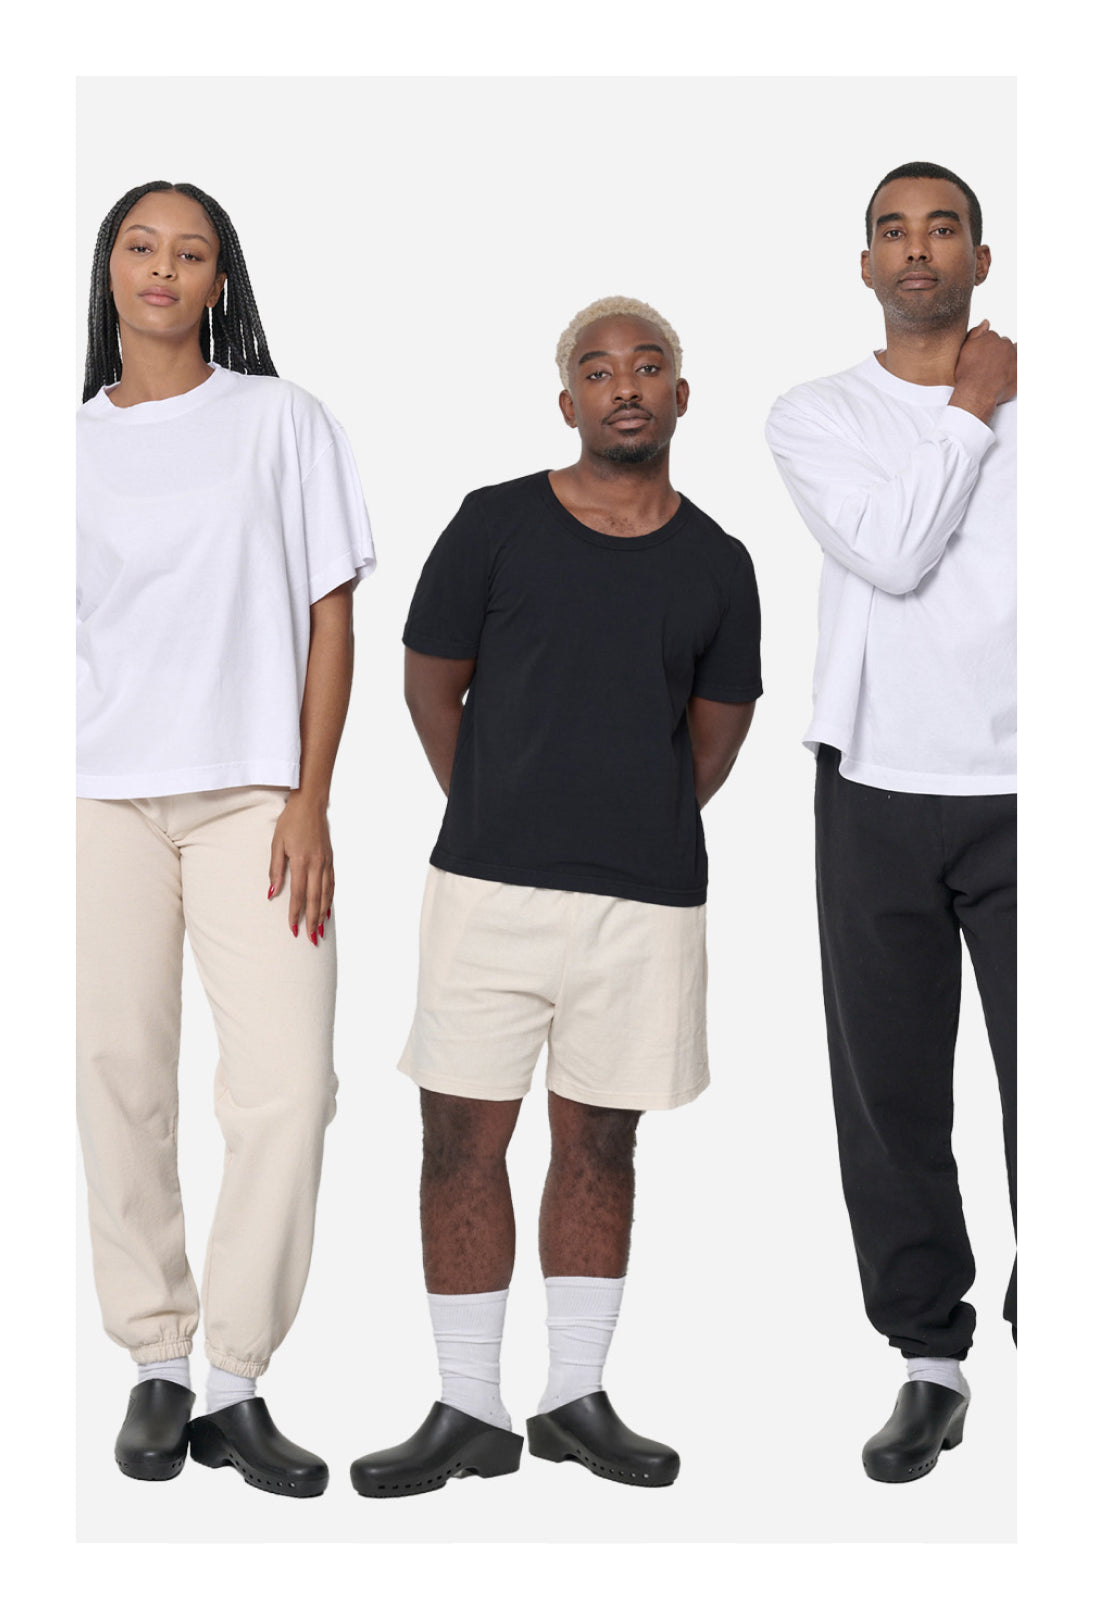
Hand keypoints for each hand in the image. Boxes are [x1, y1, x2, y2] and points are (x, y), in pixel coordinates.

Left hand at [268, 792, 333, 944]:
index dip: (295, 914)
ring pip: (326, 894)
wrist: (311, 804)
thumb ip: (275, 869)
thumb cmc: (291, 821)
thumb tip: (272, 893)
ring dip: (323, 914)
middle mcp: (317, 865)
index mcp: (301, 862)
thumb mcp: (276, 843)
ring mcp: (326, 863)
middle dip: (312, 921)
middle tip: (311, 939)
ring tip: (320, 930)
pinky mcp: (331, 859)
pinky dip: (330, 899)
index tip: (292, 929)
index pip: (297, 895)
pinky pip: (331, 884)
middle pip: (315, 899)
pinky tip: (327, 908)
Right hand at [951, 319, 1016, 422]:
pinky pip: (1022, 368)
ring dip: (1011, 359)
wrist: (975, 393)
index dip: (988, 349)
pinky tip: (1010, 375)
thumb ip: (976, 333)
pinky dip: (1017, 370)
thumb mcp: (965, 349)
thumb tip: (987, 322)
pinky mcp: (1020, 372)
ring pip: (1016, 353)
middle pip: (1005, 345)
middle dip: (1000, 353)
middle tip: (991, 366)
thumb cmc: (967, 373)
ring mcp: (1015, 357)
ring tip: (1001, 370)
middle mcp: (1005, 344)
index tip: (984, 359)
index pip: (993, 338)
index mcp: (991, 338)